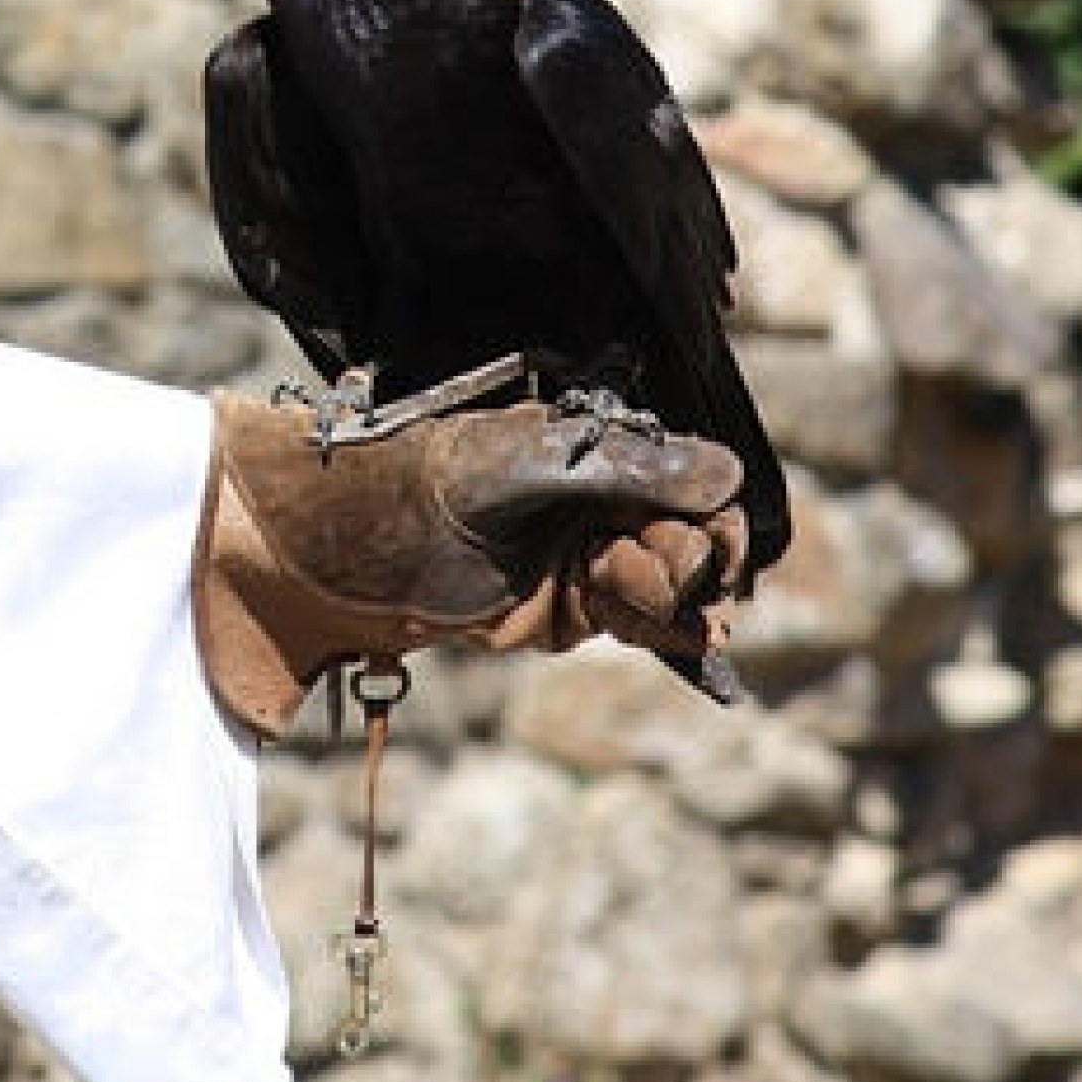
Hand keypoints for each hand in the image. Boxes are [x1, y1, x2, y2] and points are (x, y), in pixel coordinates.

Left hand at [195, 392, 754, 737]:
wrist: (355, 543)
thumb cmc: (431, 480)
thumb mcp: (528, 465)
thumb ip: (624, 470)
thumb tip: (726, 472)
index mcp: (603, 453)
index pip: (698, 489)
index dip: (713, 521)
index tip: (702, 546)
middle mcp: (607, 504)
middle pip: (694, 544)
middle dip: (678, 561)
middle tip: (620, 562)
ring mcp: (589, 559)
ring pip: (669, 590)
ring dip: (657, 595)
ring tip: (602, 582)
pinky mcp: (567, 609)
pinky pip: (635, 623)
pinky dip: (656, 629)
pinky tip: (664, 629)